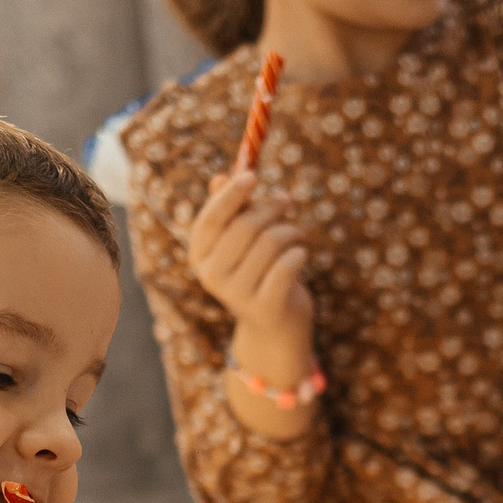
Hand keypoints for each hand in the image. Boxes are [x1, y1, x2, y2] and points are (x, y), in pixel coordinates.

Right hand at [192, 169, 314, 370]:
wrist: (274, 327)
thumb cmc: (259, 272)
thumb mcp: (243, 241)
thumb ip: (233, 210)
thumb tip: (220, 177)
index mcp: (200, 256)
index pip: (211, 219)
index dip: (231, 194)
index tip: (253, 175)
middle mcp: (211, 276)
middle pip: (244, 226)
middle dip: (272, 207)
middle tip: (288, 202)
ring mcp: (236, 295)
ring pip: (271, 242)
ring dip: (291, 230)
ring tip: (298, 233)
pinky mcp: (264, 307)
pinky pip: (287, 265)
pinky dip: (299, 252)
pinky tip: (301, 255)